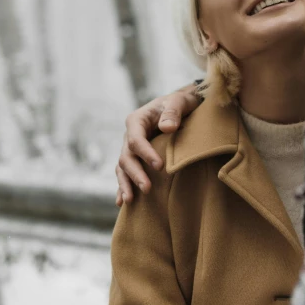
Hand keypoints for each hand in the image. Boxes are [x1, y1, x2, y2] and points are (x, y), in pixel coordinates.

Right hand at [115, 85, 199, 205]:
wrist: (182, 106)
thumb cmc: (180, 103)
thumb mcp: (179, 101)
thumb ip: (173, 112)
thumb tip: (167, 128)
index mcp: (137, 120)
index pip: (136, 140)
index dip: (145, 154)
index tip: (159, 166)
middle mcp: (130, 135)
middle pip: (127, 157)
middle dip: (135, 173)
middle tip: (147, 188)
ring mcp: (131, 148)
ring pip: (123, 168)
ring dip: (126, 184)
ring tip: (130, 201)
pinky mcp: (137, 158)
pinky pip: (126, 173)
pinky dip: (123, 186)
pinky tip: (122, 202)